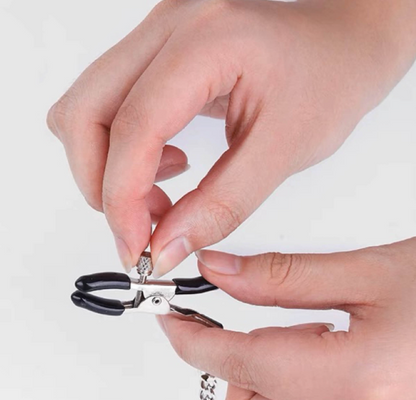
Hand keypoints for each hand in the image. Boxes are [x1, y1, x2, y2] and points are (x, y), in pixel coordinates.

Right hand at [47, 0, 415, 273]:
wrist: (343, 45)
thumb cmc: (331, 81)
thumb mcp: (284, 150)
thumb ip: (222, 205)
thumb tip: (166, 248)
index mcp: (207, 40)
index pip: (134, 125)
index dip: (123, 198)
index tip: (136, 248)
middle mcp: (169, 27)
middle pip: (84, 113)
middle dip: (101, 186)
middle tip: (140, 231)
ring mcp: (157, 37)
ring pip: (86, 112)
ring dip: (109, 171)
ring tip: (160, 201)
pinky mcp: (156, 56)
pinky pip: (109, 109)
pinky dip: (123, 154)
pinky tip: (167, 170)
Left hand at [158, 238, 415, 399]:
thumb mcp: (368, 270)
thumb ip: (282, 277)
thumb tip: (220, 273)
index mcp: (362, 379)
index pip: (241, 367)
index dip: (195, 342)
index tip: (174, 319)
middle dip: (226, 376)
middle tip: (236, 327)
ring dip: (257, 391)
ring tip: (288, 338)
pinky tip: (312, 359)